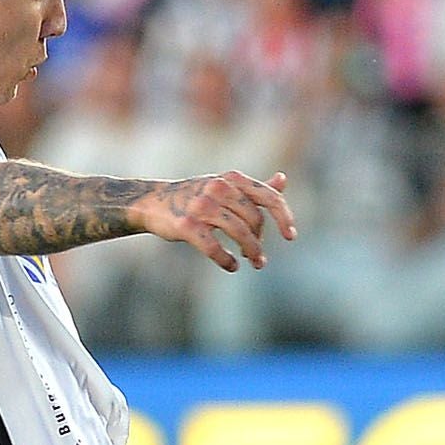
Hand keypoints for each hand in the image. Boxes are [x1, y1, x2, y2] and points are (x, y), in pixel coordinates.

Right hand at [134, 171, 298, 270]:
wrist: (153, 202)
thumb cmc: (196, 195)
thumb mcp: (225, 187)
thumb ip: (254, 188)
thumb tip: (283, 179)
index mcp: (232, 178)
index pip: (269, 197)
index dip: (284, 217)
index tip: (291, 237)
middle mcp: (219, 188)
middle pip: (254, 220)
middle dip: (260, 241)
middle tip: (258, 257)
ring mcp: (202, 206)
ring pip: (240, 233)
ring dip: (251, 252)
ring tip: (253, 263)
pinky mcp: (186, 226)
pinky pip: (215, 248)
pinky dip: (226, 260)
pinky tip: (231, 265)